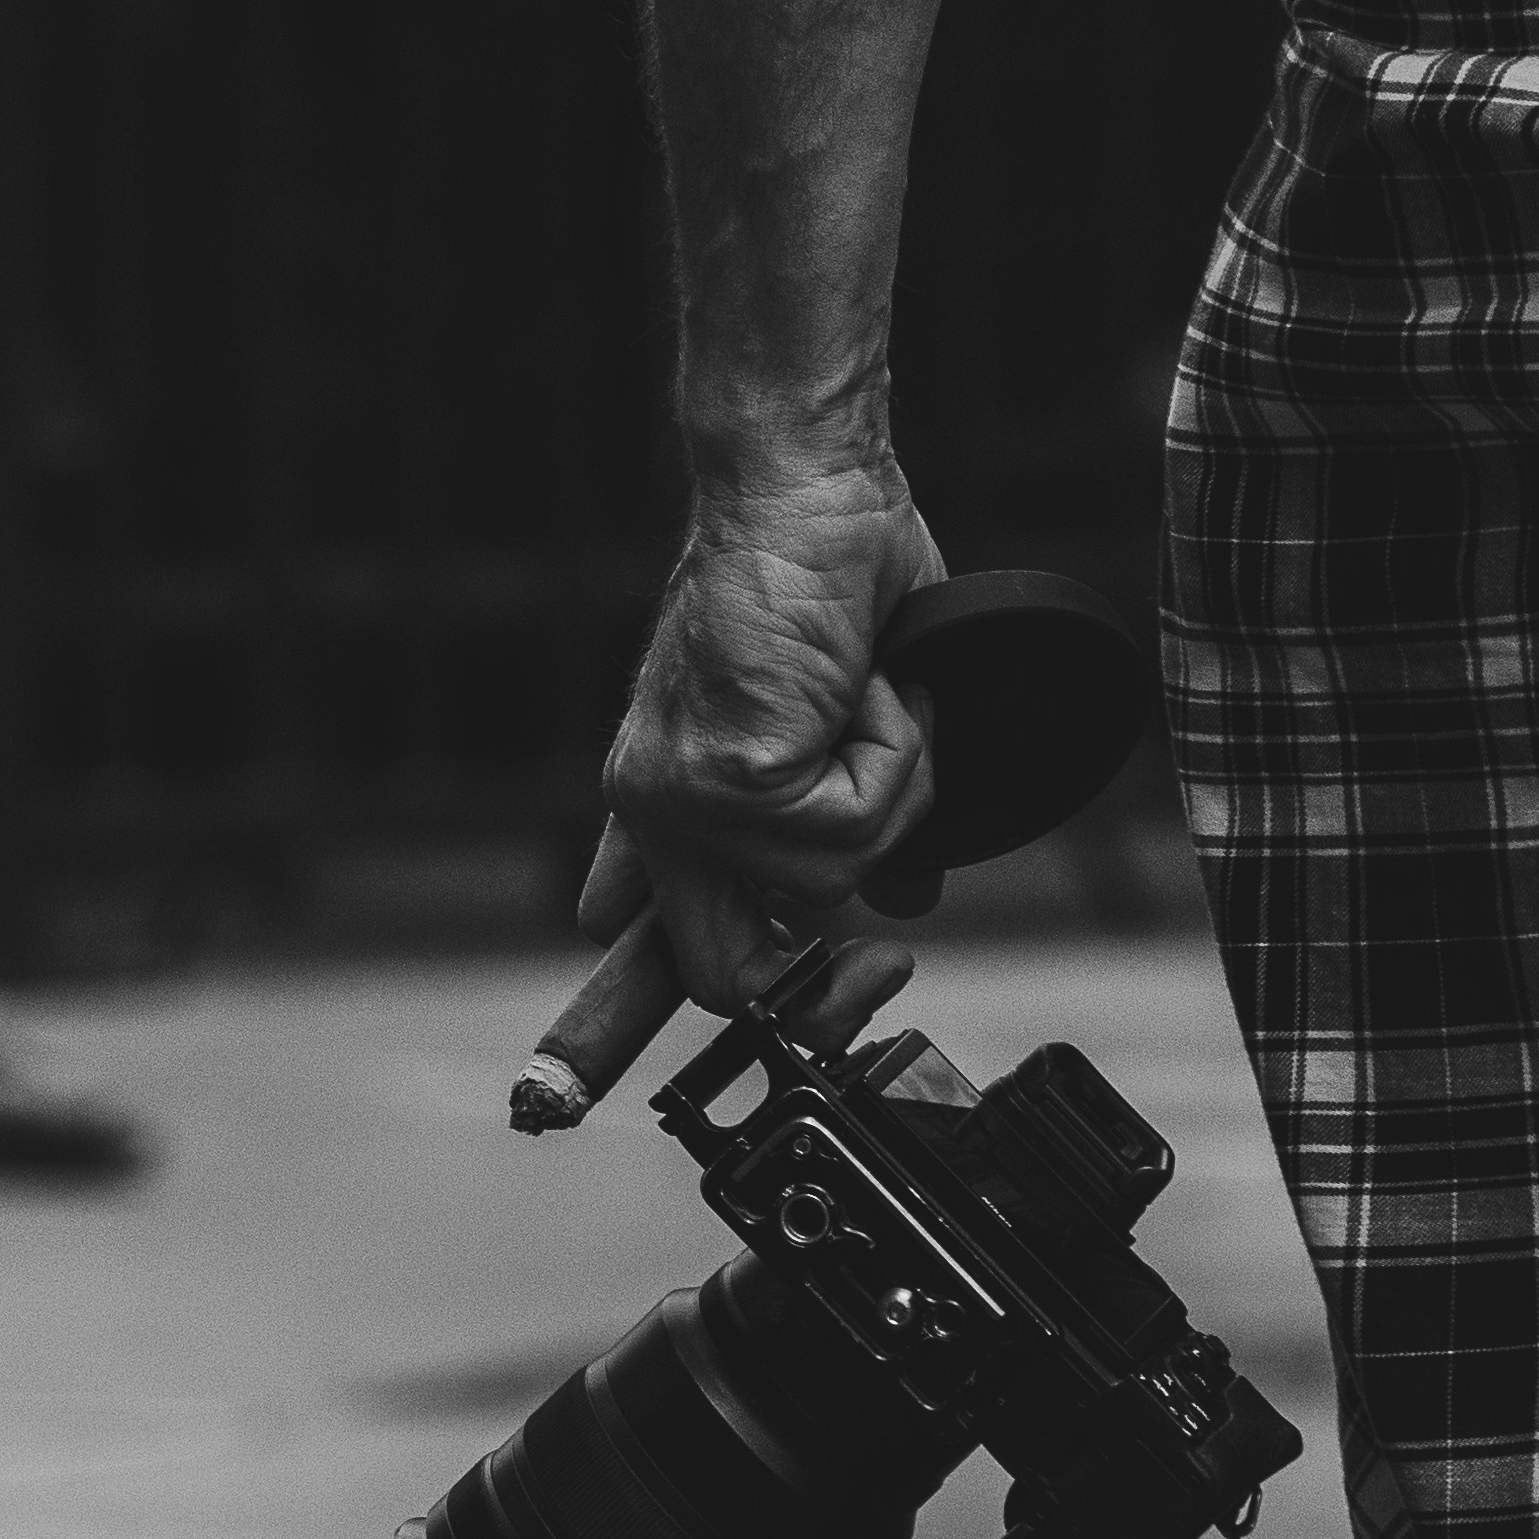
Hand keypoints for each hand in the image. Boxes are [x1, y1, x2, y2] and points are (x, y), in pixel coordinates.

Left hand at [592, 460, 949, 1009]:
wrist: (804, 487)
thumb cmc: (834, 577)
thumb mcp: (851, 719)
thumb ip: (856, 821)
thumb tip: (906, 902)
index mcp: (673, 796)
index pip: (632, 935)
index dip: (661, 1011)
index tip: (666, 1051)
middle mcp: (660, 808)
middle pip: (717, 978)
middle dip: (817, 996)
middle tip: (886, 969)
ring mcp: (688, 801)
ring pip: (833, 885)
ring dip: (895, 796)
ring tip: (874, 704)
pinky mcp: (731, 780)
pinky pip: (854, 829)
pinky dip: (895, 759)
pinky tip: (866, 687)